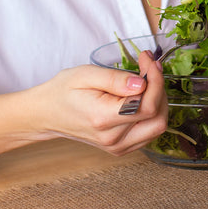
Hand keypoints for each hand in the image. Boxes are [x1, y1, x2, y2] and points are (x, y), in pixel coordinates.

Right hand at [36, 49, 167, 154]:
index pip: (147, 106)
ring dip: (158, 100)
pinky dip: (152, 112)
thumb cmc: (64, 91)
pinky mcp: (121, 148)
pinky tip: (141, 95)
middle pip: (158, 119)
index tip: (149, 60)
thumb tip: (142, 84)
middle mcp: (113, 139)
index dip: (156, 80)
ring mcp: (118, 147)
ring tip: (145, 80)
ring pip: (157, 127)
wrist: (48, 114)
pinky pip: (149, 132)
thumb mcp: (85, 75)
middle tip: (149, 67)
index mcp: (103, 119)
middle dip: (160, 89)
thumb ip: (115, 79)